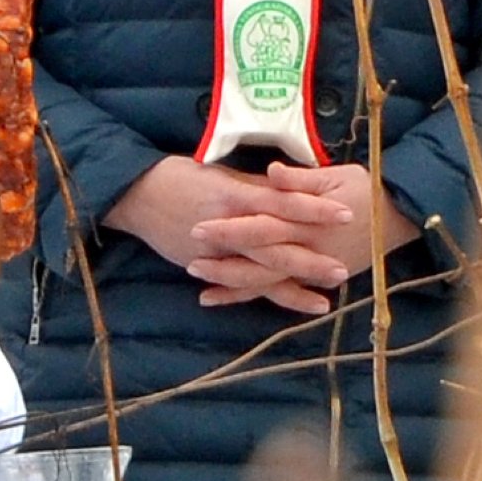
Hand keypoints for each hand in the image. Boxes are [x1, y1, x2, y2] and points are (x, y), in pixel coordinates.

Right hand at [109, 157, 399, 313]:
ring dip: (291, 289)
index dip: (315, 209)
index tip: (347, 213)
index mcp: (236, 195)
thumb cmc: (180, 176)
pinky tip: (279, 307)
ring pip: (258, 274)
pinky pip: (233, 285)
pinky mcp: (200, 265)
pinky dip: (258, 298)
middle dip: (310, 261)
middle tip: (342, 272)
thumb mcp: (221, 173)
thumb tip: (294, 189)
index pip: (284, 202)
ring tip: (322, 303)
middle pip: (276, 247)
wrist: (134, 194)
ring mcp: (213, 251)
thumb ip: (258, 186)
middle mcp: (228, 226)